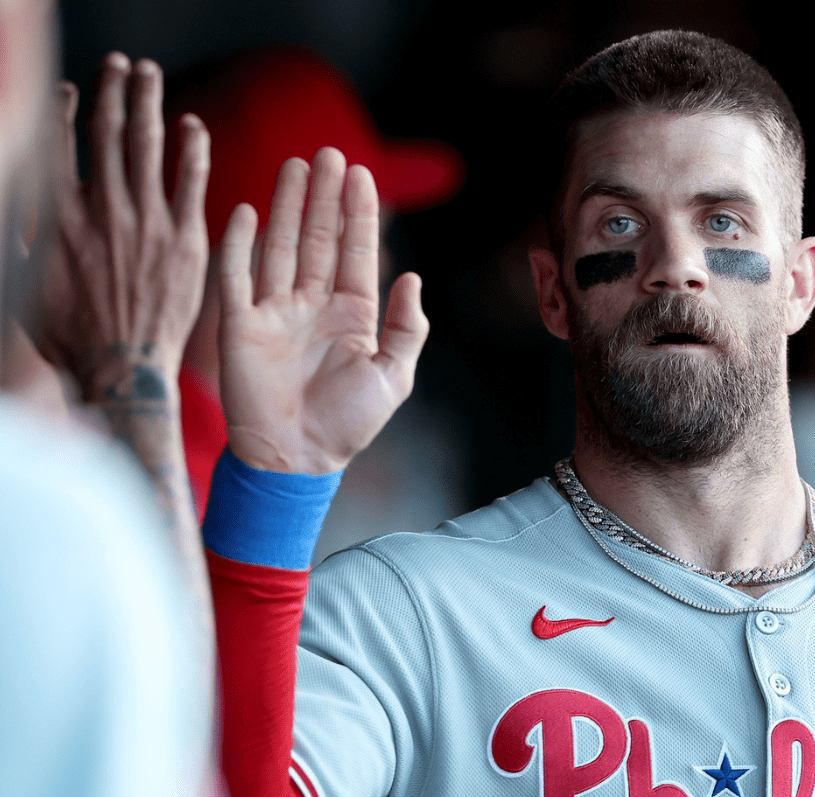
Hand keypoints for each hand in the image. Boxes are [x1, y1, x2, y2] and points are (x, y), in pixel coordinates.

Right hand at [36, 53, 208, 400]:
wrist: (122, 368)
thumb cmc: (72, 336)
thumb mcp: (29, 283)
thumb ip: (29, 238)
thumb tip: (24, 209)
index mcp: (59, 215)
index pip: (58, 145)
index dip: (62, 110)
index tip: (70, 89)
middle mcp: (103, 209)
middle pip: (107, 133)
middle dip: (112, 91)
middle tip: (120, 65)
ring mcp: (147, 221)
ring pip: (148, 146)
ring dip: (148, 103)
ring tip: (149, 76)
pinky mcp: (185, 239)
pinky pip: (192, 181)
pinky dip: (192, 148)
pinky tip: (193, 125)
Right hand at [218, 147, 428, 473]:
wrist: (296, 460)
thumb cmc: (348, 425)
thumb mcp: (393, 376)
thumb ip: (406, 327)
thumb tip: (412, 276)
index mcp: (353, 316)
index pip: (355, 253)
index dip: (358, 214)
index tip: (362, 174)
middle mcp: (313, 307)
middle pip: (318, 239)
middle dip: (325, 197)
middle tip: (330, 152)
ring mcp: (275, 313)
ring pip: (281, 247)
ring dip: (287, 206)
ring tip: (296, 165)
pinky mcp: (240, 326)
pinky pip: (236, 276)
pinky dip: (239, 243)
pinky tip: (248, 210)